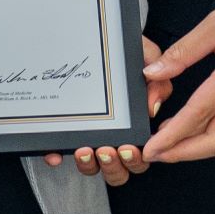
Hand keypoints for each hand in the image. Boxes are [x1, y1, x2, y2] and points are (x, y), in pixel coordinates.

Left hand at [44, 38, 169, 182]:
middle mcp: (113, 137)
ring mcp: (89, 137)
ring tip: (85, 150)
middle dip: (113, 166)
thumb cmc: (125, 55)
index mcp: (135, 127)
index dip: (135, 160)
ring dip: (90, 166)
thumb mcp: (147, 60)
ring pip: (93, 169)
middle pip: (119, 171)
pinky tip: (56, 154)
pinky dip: (57, 156)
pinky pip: (60, 152)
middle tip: (107, 150)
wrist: (99, 42)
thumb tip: (152, 108)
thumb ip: (158, 83)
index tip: (127, 147)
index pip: (140, 157)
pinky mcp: (66, 133)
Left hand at [141, 0, 214, 164]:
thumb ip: (184, 50)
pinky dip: (207, 131)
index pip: (200, 113)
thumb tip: (154, 72)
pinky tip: (190, 124)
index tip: (151, 148)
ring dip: (194, 145)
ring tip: (166, 143)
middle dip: (182, 153)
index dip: (172, 135)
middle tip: (154, 154)